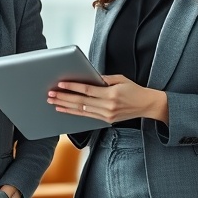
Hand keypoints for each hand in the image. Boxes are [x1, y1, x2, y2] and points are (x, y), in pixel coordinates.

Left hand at [47, 74, 167, 123]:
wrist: (147, 105)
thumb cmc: (134, 90)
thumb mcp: (120, 79)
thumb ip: (103, 79)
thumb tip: (87, 77)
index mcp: (112, 94)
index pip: (88, 90)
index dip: (73, 87)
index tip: (61, 84)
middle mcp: (108, 106)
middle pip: (81, 102)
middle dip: (64, 98)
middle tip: (51, 94)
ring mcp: (106, 115)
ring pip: (81, 110)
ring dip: (65, 106)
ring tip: (53, 101)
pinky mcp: (106, 120)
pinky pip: (86, 116)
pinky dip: (73, 113)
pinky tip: (64, 109)